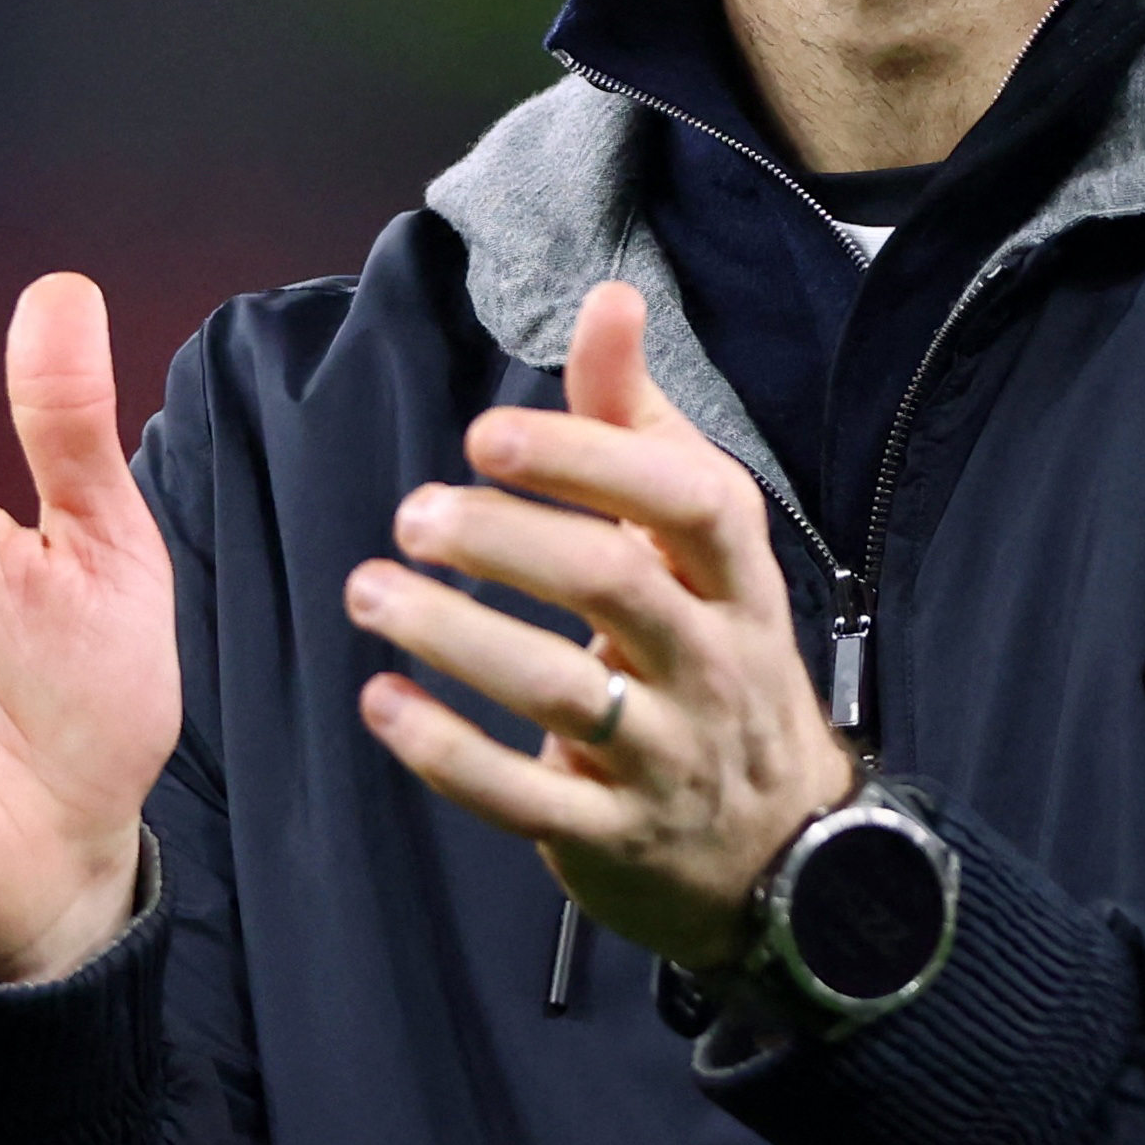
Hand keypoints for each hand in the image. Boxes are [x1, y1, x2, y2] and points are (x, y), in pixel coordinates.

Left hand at [348, 281, 855, 974]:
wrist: (776, 847)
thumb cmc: (714, 654)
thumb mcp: (699, 545)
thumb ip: (637, 423)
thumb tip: (610, 297)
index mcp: (738, 577)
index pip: (688, 500)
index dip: (586, 459)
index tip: (483, 435)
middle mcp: (714, 662)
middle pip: (616, 585)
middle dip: (504, 540)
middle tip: (411, 515)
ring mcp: (666, 756)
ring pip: (560, 694)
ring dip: (453, 636)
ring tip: (368, 592)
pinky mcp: (611, 836)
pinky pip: (522, 797)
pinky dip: (444, 750)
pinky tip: (380, 699)